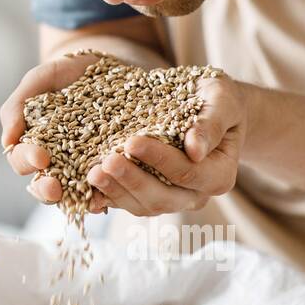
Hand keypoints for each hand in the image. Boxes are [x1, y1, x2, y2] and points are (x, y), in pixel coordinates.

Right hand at [0, 49, 116, 214]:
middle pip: (46, 187)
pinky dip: (109, 192)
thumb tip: (7, 141)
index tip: (39, 156)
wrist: (107, 63)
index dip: (27, 161)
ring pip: (77, 193)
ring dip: (79, 198)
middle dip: (47, 190)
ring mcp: (85, 167)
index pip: (21, 161)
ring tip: (87, 195)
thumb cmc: (65, 73)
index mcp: (32, 144)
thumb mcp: (38, 81)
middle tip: (54, 187)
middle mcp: (56, 162)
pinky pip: (108, 185)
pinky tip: (112, 193)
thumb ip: (17, 107)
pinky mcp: (112, 166)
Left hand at [86, 73, 246, 215]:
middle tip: (107, 161)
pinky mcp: (149, 196)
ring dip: (115, 191)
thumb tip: (195, 150)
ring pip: (142, 206)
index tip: (132, 142)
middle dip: (132, 180)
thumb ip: (211, 123)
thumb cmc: (216, 98)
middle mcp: (196, 195)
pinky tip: (85, 190)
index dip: (159, 159)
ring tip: (91, 173)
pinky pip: (127, 203)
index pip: (187, 172)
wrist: (206, 106)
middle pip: (162, 198)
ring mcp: (172, 199)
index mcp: (219, 175)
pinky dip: (106, 198)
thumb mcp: (220, 99)